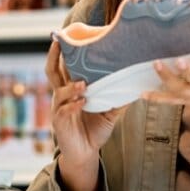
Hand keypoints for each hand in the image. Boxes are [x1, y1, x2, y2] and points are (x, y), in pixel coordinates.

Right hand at [45, 40, 125, 166]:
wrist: (85, 154)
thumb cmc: (94, 131)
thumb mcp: (110, 112)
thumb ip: (119, 98)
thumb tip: (137, 85)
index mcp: (71, 89)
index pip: (64, 66)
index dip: (63, 52)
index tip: (67, 36)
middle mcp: (62, 95)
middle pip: (52, 71)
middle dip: (54, 56)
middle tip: (58, 42)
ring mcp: (59, 109)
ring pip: (59, 91)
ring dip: (71, 87)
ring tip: (83, 84)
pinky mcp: (60, 123)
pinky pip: (64, 111)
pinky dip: (73, 105)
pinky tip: (82, 102)